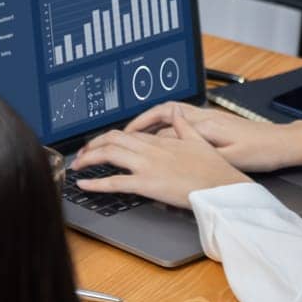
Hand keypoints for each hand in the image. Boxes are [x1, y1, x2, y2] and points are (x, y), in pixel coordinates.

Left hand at [73, 112, 249, 208]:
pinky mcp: (146, 184)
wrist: (224, 188)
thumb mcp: (198, 141)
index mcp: (161, 141)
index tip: (100, 142)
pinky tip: (83, 183)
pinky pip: (114, 182)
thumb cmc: (215, 170)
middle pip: (112, 139)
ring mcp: (147, 166)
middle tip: (82, 152)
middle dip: (93, 144)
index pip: (127, 134)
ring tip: (77, 164)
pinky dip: (95, 183)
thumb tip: (176, 113)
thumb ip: (183, 126)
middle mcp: (150, 150)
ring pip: (109, 155)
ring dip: (88, 158)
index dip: (110, 137)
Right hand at [115, 101, 301, 172]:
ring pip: (170, 113)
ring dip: (150, 120)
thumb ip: (199, 152)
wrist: (284, 142)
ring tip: (135, 132)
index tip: (126, 141)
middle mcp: (203, 117)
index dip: (142, 132)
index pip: (165, 125)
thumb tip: (172, 151)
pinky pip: (181, 118)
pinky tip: (162, 133)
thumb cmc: (262, 151)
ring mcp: (208, 117)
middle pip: (162, 112)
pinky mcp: (213, 122)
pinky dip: (165, 123)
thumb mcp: (231, 157)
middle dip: (139, 121)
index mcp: (204, 124)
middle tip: (122, 133)